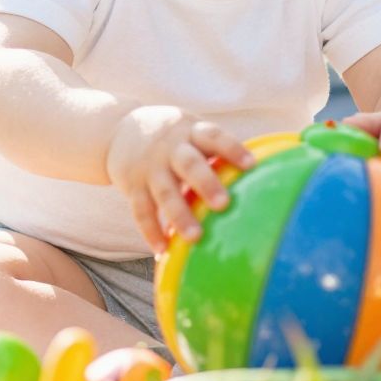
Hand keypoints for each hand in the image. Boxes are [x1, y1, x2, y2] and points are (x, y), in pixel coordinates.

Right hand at [105, 105, 255, 254]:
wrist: (118, 129)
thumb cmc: (173, 137)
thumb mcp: (191, 131)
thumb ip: (216, 149)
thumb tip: (261, 173)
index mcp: (190, 132)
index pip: (214, 136)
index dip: (232, 149)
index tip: (251, 165)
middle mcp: (170, 148)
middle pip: (189, 164)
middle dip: (206, 184)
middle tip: (224, 204)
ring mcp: (150, 168)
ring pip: (165, 193)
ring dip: (179, 216)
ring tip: (195, 238)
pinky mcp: (133, 186)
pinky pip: (141, 211)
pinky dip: (150, 231)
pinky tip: (162, 250)